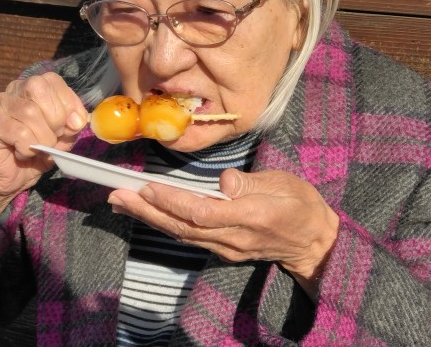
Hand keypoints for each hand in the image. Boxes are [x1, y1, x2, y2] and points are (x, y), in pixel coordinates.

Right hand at [0, 72, 87, 251]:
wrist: (9, 180)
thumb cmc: (39, 156)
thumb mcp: (63, 138)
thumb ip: (73, 123)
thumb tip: (83, 119)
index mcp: (36, 90)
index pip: (56, 81)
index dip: (70, 102)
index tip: (76, 124)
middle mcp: (15, 91)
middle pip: (42, 89)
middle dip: (57, 118)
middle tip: (56, 139)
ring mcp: (0, 106)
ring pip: (30, 112)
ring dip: (44, 136)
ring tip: (40, 150)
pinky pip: (17, 130)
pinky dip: (28, 144)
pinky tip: (26, 153)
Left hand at [108, 168, 338, 299]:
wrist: (313, 242)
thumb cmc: (300, 205)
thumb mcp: (284, 184)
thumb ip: (251, 183)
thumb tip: (222, 180)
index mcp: (250, 216)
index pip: (203, 212)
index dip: (173, 202)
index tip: (148, 188)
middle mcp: (233, 237)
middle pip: (183, 226)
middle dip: (147, 212)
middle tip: (117, 196)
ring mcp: (227, 247)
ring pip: (182, 234)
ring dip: (149, 219)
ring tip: (120, 203)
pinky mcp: (223, 250)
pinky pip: (189, 237)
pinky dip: (165, 225)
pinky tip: (146, 214)